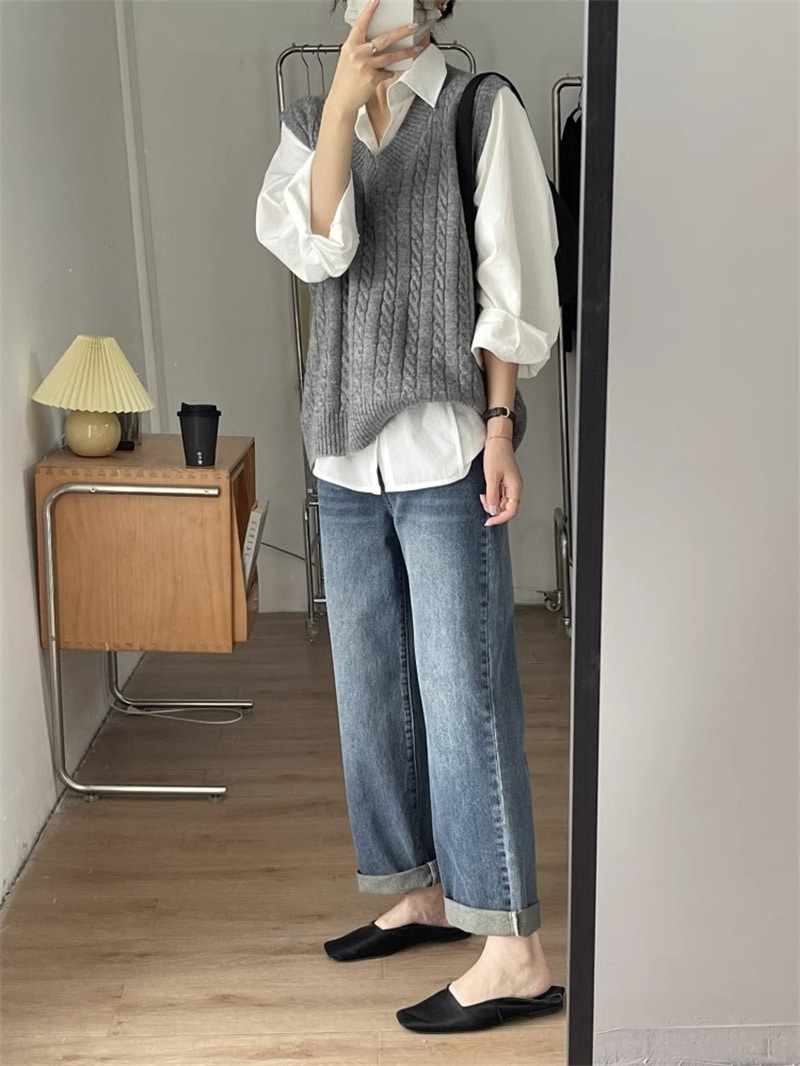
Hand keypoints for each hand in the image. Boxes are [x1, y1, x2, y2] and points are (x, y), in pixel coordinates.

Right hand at [327, 0, 420, 115]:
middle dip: (401, 32)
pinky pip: (386, 72)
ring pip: (391, 56)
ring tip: (415, 49)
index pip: (361, 24)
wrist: (341, 102)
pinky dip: (388, 73)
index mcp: (350, 46)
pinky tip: (386, 74)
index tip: (378, 0)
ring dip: (405, 53)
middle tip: (412, 27)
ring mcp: (365, 65)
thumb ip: (360, 50)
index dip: (370, 11)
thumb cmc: (344, 82)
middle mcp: (357, 53)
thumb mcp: (348, 60)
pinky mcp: (372, 78)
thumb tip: (376, 45)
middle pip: (384, 39)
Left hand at [481, 438, 522, 525]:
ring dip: (491, 501)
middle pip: (506, 508)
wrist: (497, 440)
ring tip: (483, 494)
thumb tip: (493, 510)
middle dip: (493, 508)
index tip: (489, 521)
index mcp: (515, 487)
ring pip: (502, 501)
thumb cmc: (497, 453)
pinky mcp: (505, 481)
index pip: (511, 511)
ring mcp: (510, 484)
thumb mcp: (491, 477)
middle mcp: (515, 487)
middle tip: (483, 501)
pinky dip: (491, 495)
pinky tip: (486, 490)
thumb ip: (492, 496)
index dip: (499, 518)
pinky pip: (499, 494)